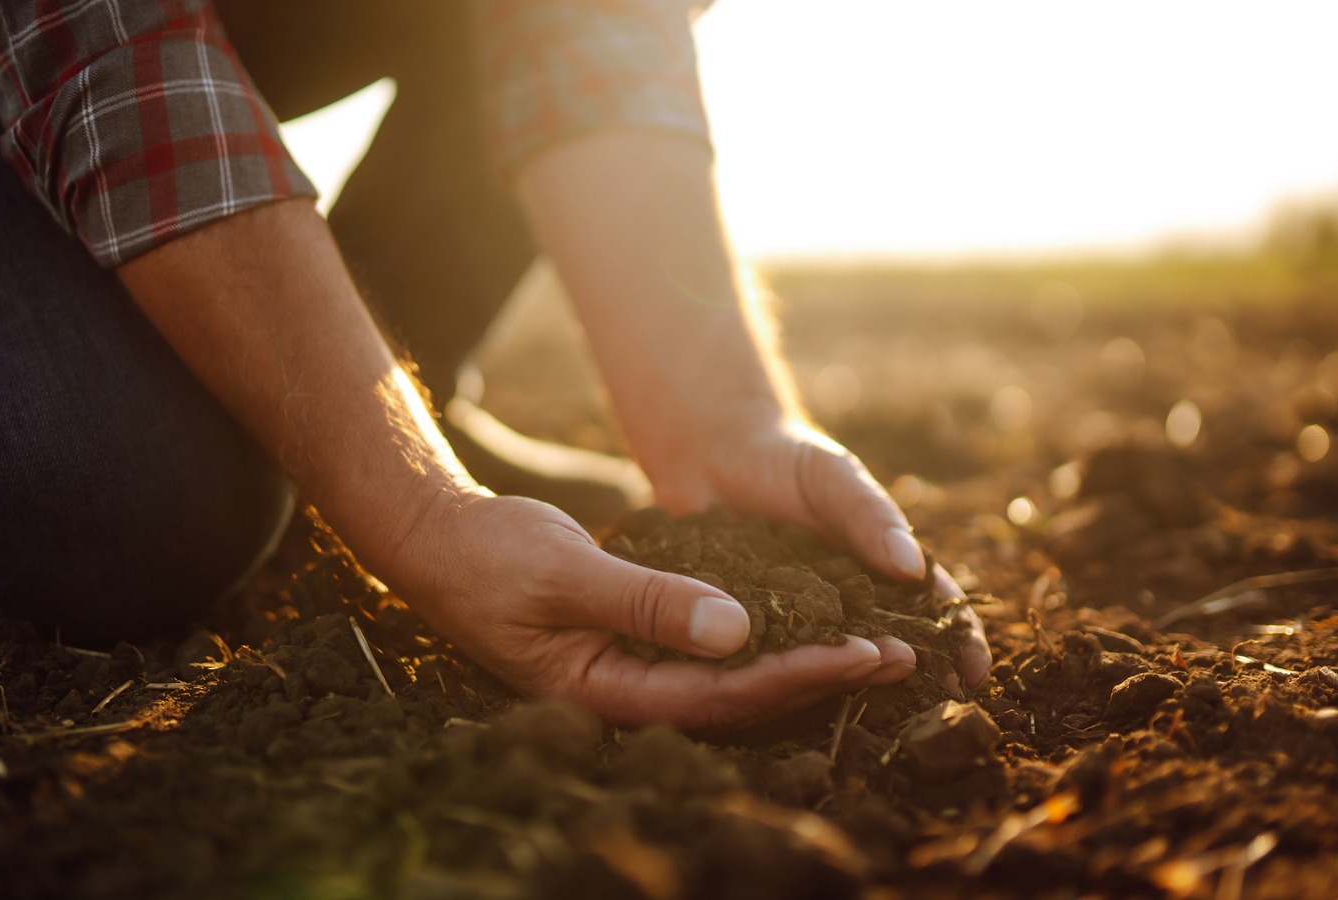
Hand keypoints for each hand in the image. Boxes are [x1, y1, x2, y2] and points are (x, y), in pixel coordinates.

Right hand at [376, 491, 921, 728]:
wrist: (438, 541)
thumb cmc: (489, 557)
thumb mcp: (567, 573)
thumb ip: (648, 602)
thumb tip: (737, 632)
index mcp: (604, 692)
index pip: (720, 697)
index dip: (796, 676)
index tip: (863, 652)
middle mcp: (625, 693)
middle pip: (739, 700)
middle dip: (818, 678)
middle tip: (899, 656)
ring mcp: (630, 670)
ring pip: (731, 678)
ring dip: (800, 660)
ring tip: (875, 645)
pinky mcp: (633, 642)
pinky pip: (710, 650)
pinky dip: (762, 636)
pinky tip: (806, 620)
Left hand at [646, 417, 992, 691]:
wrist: (712, 454)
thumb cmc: (786, 458)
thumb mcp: (833, 477)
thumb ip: (869, 516)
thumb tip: (913, 567)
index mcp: (880, 567)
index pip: (933, 608)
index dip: (959, 641)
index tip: (974, 673)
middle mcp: (846, 602)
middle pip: (891, 648)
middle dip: (917, 681)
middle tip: (934, 716)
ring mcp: (799, 620)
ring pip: (833, 664)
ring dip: (852, 690)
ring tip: (871, 717)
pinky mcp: (751, 629)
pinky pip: (772, 660)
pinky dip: (786, 683)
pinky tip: (790, 705)